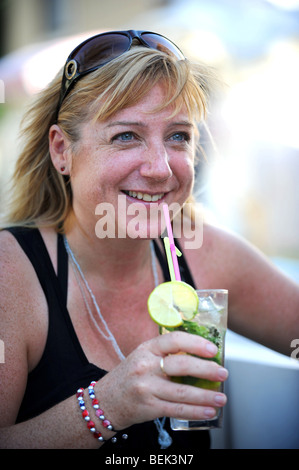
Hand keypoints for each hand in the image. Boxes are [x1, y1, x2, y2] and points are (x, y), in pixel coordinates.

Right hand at [94, 331, 227, 429]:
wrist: (105, 401)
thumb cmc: (130, 375)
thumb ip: (166, 353)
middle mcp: (145, 366)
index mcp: (146, 348)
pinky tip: (208, 412)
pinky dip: (195, 411)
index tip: (213, 350)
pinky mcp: (148, 407)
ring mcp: (146, 388)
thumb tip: (200, 354)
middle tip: (223, 373)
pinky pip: (176, 409)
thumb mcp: (143, 356)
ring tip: (221, 398)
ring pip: (182, 391)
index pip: (173, 340)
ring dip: (206, 396)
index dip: (195, 343)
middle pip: (180, 366)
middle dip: (206, 370)